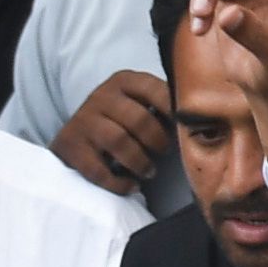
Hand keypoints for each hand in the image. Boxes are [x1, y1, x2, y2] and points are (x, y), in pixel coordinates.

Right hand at [46, 68, 174, 195]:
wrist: (74, 137)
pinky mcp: (71, 147)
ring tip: (150, 171)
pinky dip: (119, 183)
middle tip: (164, 151)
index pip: (154, 89)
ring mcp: (83, 121)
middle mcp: (101, 96)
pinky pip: (99, 169)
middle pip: (139, 119)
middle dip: (158, 140)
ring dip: (140, 162)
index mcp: (123, 81)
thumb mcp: (137, 101)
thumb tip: (195, 120)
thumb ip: (161, 103)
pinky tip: (131, 185)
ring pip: (120, 142)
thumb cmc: (118, 119)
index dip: (172, 110)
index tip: (181, 127)